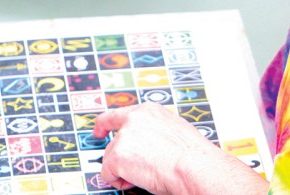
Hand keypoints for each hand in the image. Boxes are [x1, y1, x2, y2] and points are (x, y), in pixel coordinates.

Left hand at [93, 103, 266, 193]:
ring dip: (123, 170)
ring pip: (111, 158)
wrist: (196, 169)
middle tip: (138, 171)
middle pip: (114, 142)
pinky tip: (136, 182)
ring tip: (146, 176)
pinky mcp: (117, 155)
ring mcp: (123, 137)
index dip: (104, 125)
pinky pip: (108, 173)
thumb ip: (154, 132)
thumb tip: (147, 144)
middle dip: (122, 159)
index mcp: (149, 112)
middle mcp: (133, 120)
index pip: (118, 115)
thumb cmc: (194, 158)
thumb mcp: (175, 132)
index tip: (98, 132)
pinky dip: (118, 181)